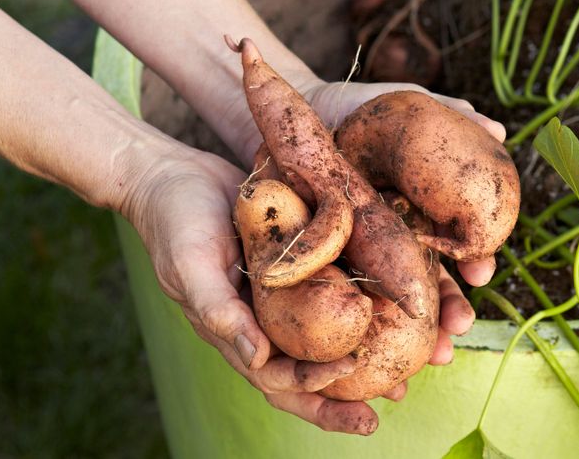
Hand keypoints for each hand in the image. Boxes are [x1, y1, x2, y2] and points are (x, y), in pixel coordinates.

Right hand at [120, 145, 378, 434]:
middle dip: (343, 398)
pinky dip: (356, 309)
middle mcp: (262, 322)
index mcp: (236, 333)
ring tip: (403, 371)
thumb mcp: (190, 266)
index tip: (348, 374)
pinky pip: (328, 294)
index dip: (311, 387)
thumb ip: (218, 312)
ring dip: (359, 357)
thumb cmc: (175, 223)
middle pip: (305, 373)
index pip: (276, 378)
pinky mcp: (294, 266)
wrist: (175, 175)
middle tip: (390, 402)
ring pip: (323, 340)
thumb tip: (257, 359)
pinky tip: (388, 307)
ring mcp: (280, 296)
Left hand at [299, 79, 506, 366]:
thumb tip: (498, 128)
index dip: (471, 258)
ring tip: (431, 355)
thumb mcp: (398, 104)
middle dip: (449, 306)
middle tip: (459, 328)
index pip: (453, 242)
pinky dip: (362, 330)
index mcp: (418, 205)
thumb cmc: (349, 106)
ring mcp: (361, 248)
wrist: (290, 111)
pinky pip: (345, 298)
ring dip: (416, 330)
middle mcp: (395, 233)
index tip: (481, 273)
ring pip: (392, 297)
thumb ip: (446, 113)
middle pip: (429, 278)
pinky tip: (379, 365)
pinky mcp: (327, 257)